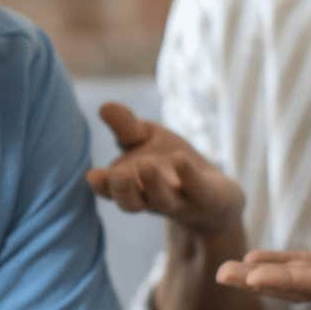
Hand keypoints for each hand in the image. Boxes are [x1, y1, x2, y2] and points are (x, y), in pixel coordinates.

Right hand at [84, 102, 242, 237]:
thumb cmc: (173, 166)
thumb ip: (126, 128)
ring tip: (146, 164)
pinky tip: (180, 158)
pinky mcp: (207, 197)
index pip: (111, 191)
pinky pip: (197, 189)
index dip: (102, 186)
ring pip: (163, 200)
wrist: (217, 196)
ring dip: (153, 184)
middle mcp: (152, 198)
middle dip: (123, 190)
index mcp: (133, 186)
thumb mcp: (148, 139)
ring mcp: (181, 200)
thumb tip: (104, 106)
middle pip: (132, 203)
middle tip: (118, 174)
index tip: (94, 176)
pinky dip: (188, 175)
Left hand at [215, 195, 310, 304]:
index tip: (253, 276)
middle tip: (221, 274)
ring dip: (263, 278)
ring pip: (300, 283)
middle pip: (301, 286)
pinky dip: (280, 271)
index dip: (286, 278)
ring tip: (227, 272)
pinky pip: (308, 274)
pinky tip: (256, 265)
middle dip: (261, 282)